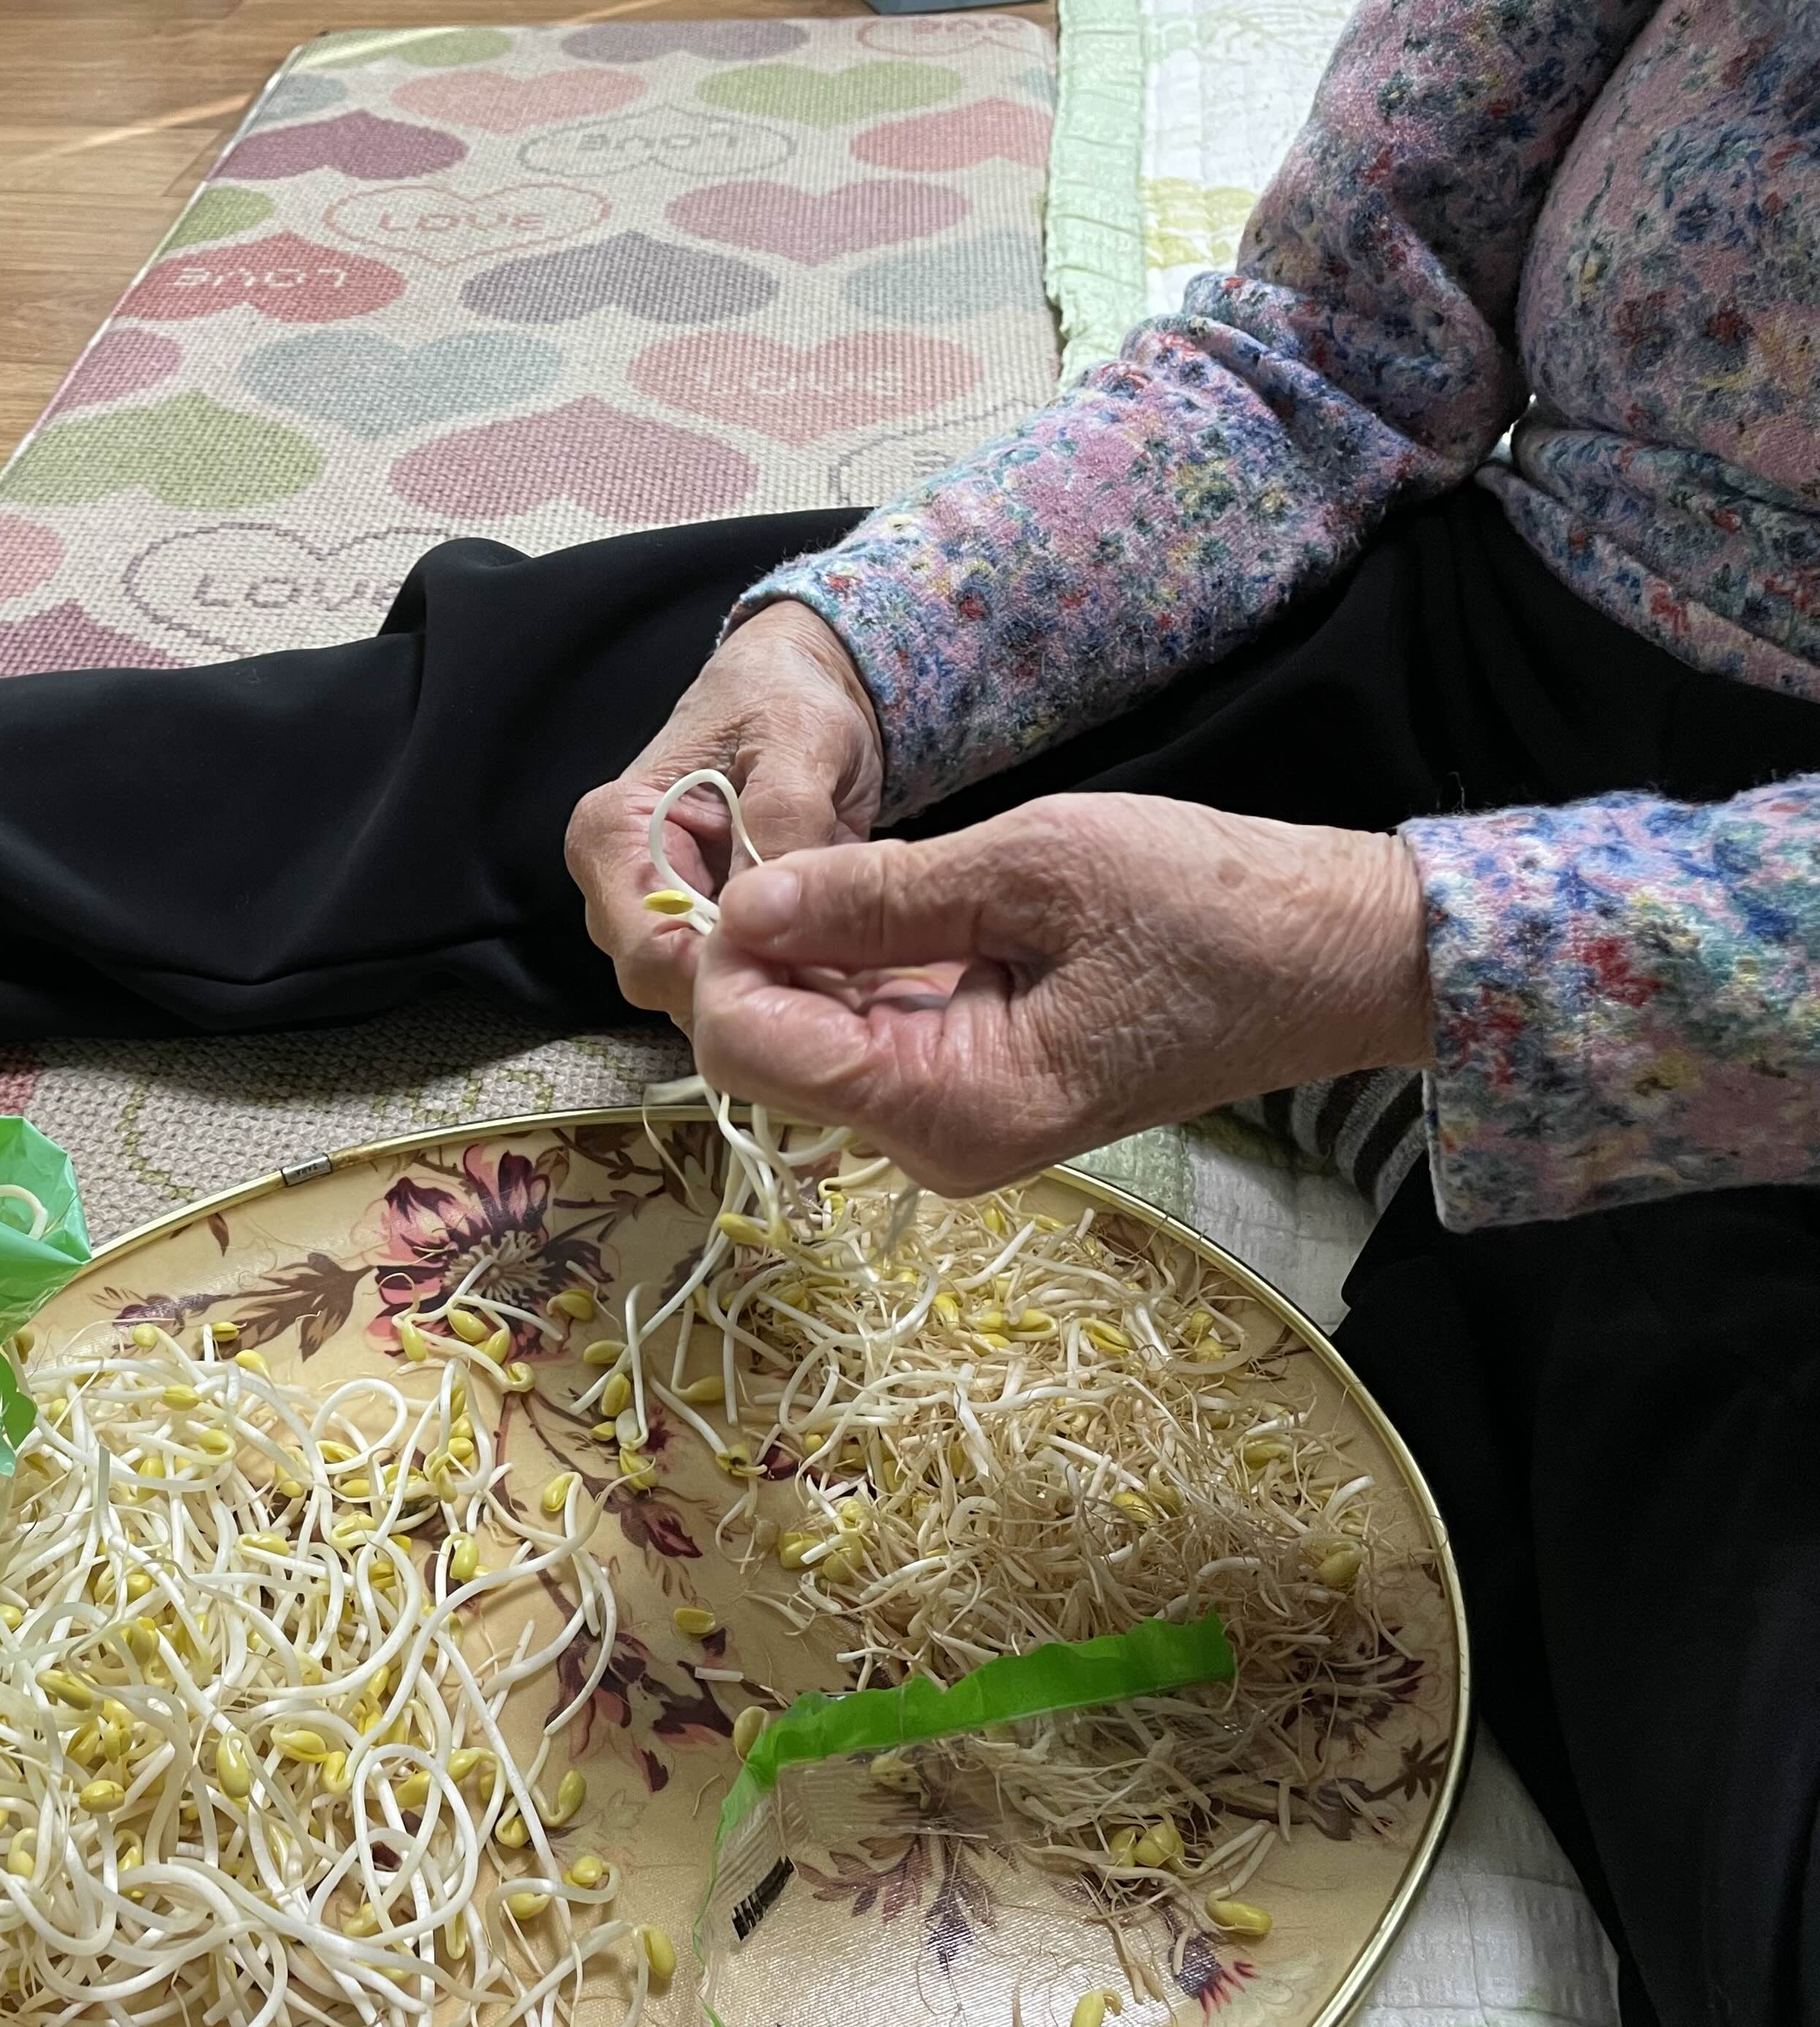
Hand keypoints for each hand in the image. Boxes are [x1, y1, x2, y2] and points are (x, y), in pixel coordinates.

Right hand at [566, 599, 883, 1027]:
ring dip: (773, 988)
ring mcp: (654, 917)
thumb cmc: (784, 700)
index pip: (649, 952)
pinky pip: (732, 984)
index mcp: (612, 836)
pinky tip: (835, 958)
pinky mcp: (697, 934)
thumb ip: (781, 821)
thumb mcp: (798, 742)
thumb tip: (778, 912)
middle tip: (846, 970)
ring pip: (702, 995)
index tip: (818, 969)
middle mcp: (616, 890)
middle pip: (669, 986)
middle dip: (755, 987)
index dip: (731, 975)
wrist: (794, 686)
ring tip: (847, 961)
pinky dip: (783, 980)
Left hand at [690, 793, 1431, 1192]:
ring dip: (805, 958)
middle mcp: (935, 1143)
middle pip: (764, 1054)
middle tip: (800, 851)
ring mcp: (951, 1126)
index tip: (759, 864)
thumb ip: (879, 895)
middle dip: (756, 958)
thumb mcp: (1036, 867)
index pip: (748, 1049)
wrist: (1332, 958)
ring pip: (807, 1043)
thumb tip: (747, 904)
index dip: (725, 957)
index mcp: (951, 1107)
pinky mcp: (969, 1093)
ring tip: (860, 868)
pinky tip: (891, 903)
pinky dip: (853, 971)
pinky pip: (866, 1036)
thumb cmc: (1209, 905)